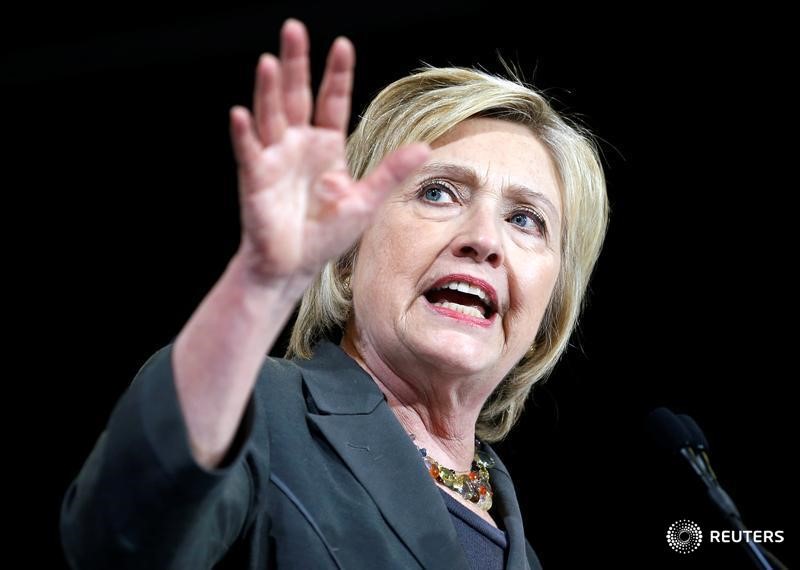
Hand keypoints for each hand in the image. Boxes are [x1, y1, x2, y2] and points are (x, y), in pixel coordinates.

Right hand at [229, 19, 429, 283]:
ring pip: (271, 115)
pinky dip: (244, 134)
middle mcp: (299, 144)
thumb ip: (390, 172)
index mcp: (326, 146)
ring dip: (268, 90)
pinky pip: (250, 151)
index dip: (337, 74)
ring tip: (268, 61)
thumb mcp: (365, 201)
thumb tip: (425, 147)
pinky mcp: (256, 178)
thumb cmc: (327, 234)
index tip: (342, 44)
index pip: (332, 101)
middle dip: (296, 63)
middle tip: (293, 28)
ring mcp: (275, 158)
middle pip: (297, 96)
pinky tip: (241, 114)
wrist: (294, 265)